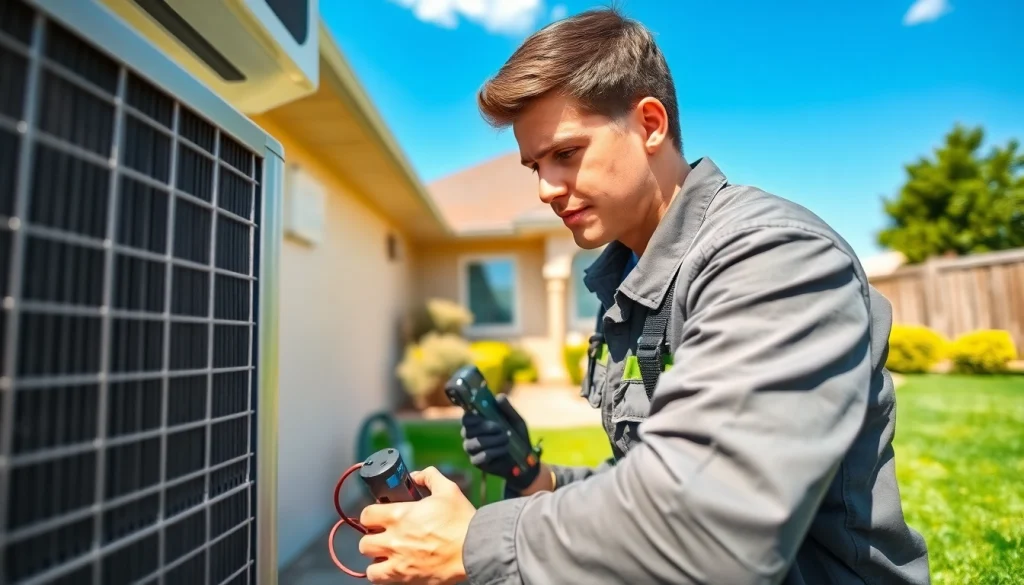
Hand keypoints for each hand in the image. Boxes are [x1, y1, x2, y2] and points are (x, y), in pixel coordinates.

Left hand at [358, 466, 475, 584]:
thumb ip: (429, 477)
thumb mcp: (447, 489)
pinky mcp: (406, 578)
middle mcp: (393, 540)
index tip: (380, 517)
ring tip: (388, 554)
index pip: (366, 515)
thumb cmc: (461, 520)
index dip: (371, 515)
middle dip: (373, 538)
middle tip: (385, 536)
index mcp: (399, 515)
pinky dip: (383, 574)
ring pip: (369, 564)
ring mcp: (398, 562)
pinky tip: (394, 567)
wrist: (474, 549)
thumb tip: (417, 475)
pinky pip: (380, 579)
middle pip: (364, 542)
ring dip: (377, 558)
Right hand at [460, 393, 539, 491]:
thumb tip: (498, 397)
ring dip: (492, 440)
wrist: (524, 459)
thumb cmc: (517, 436)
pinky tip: (505, 449)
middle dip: (485, 428)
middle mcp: (470, 436)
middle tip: (500, 428)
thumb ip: (507, 409)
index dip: (473, 417)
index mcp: (477, 423)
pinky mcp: (477, 462)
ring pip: (473, 443)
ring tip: (506, 439)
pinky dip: (495, 451)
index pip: (466, 418)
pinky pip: (481, 456)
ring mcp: (472, 450)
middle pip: (467, 430)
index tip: (486, 416)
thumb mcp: (516, 420)